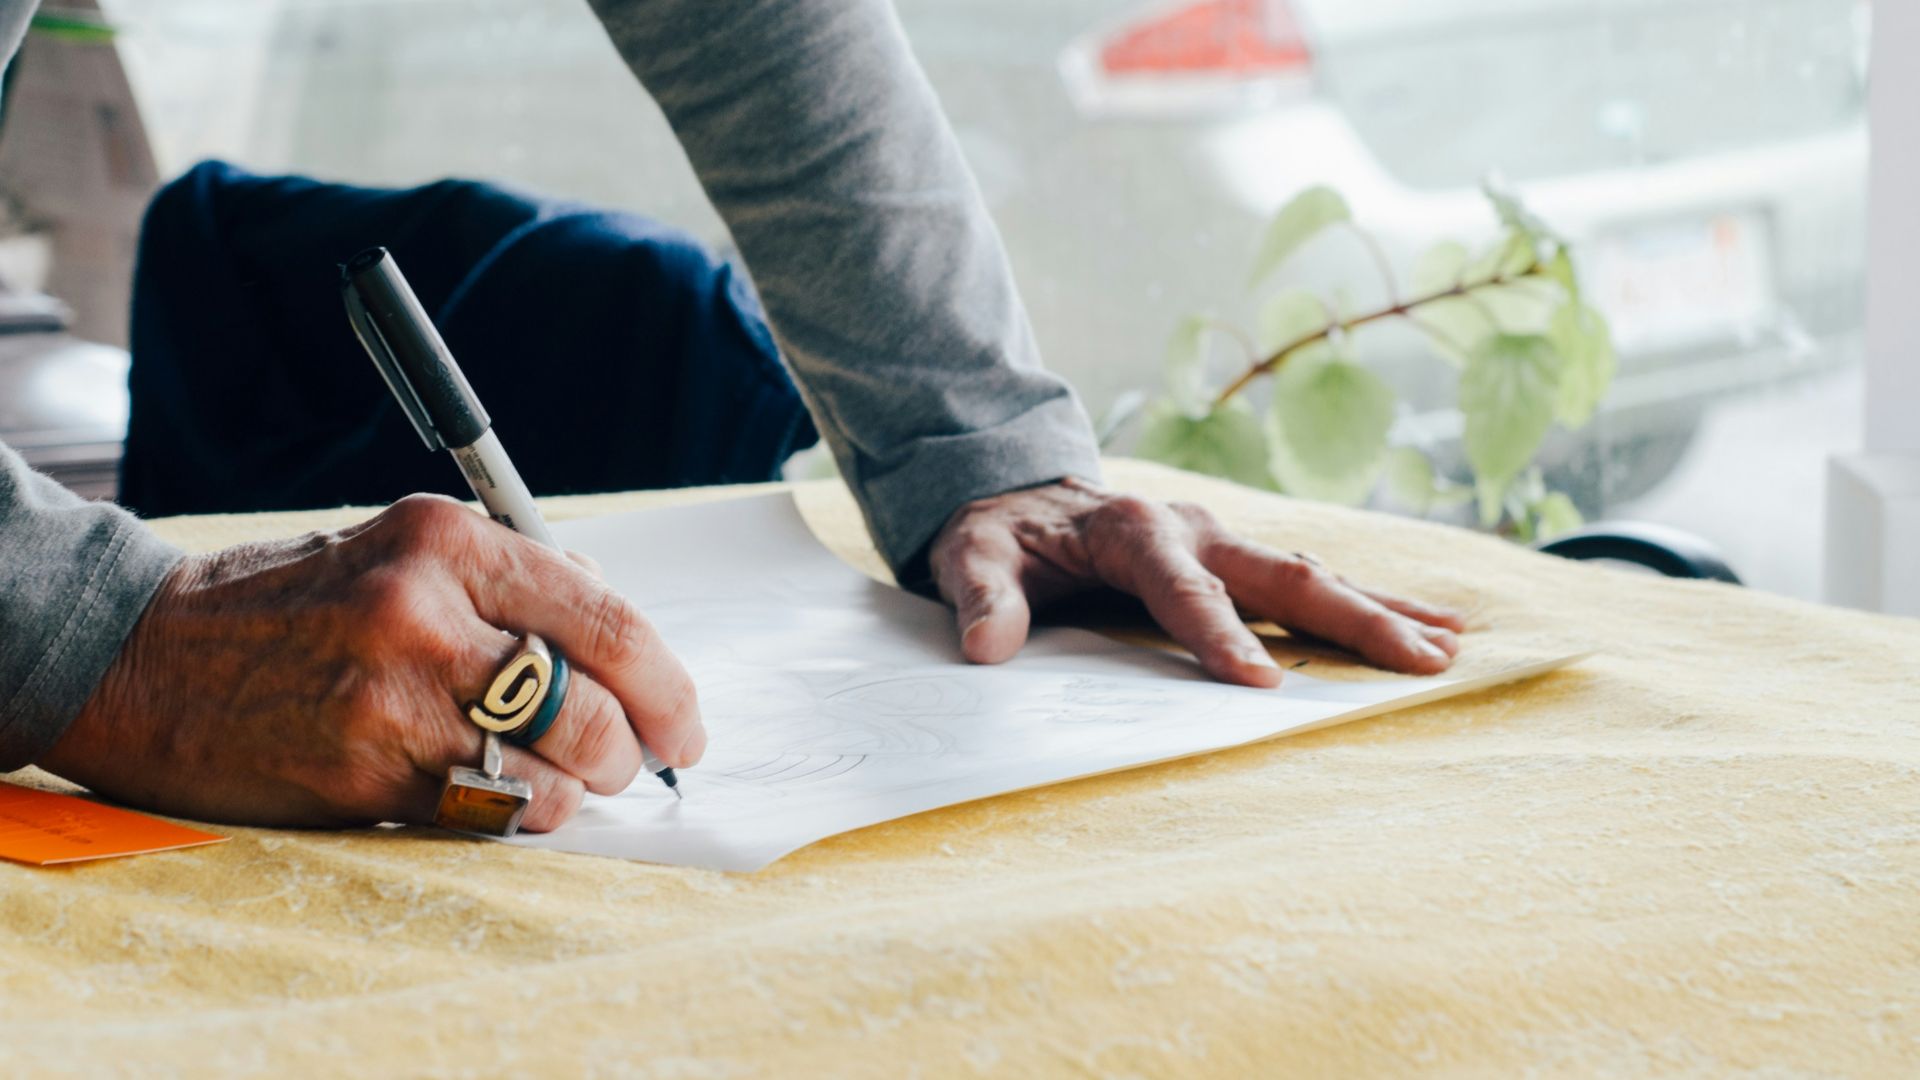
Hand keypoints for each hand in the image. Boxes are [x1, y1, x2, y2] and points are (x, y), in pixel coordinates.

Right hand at [39, 495, 704, 831]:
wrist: (148, 660)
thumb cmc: (295, 603)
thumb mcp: (401, 550)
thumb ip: (514, 581)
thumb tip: (619, 633)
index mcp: (447, 541)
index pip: (606, 617)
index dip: (668, 683)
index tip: (686, 721)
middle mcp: (425, 614)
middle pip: (592, 705)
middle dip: (633, 748)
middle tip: (631, 759)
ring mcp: (392, 701)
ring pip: (550, 774)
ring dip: (576, 789)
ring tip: (559, 776)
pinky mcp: (364, 775)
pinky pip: (489, 814)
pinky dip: (518, 815)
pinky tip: (501, 795)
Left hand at [928, 477, 1463, 685]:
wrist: (1015, 495)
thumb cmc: (998, 534)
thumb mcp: (970, 556)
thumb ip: (981, 597)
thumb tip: (988, 648)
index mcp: (1133, 530)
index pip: (1184, 590)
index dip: (1221, 635)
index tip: (1261, 683)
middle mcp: (1193, 528)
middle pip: (1282, 575)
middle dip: (1351, 619)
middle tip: (1418, 659)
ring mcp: (1221, 541)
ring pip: (1311, 575)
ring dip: (1379, 610)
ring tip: (1449, 646)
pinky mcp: (1233, 558)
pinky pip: (1307, 582)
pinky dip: (1367, 602)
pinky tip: (1428, 625)